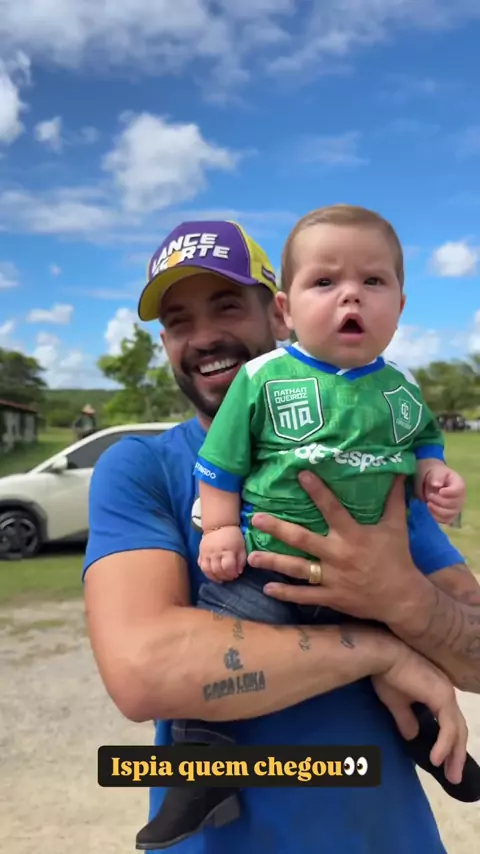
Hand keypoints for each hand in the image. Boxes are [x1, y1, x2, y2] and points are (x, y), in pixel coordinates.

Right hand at [198, 526, 245, 582]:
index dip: (232, 574)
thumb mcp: (241, 547)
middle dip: (225, 577)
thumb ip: (241, 560)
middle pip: (217, 570)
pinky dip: (206, 573)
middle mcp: (215, 553)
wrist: (219, 525)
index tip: (236, 575)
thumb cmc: (233, 537)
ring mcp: (206, 554)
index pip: (228, 567)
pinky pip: (201, 566)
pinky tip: (213, 575)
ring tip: (221, 579)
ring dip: (215, 577)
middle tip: (229, 577)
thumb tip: (238, 572)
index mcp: (227, 550)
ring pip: (207, 570)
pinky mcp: (200, 554)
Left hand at [248, 472, 418, 622]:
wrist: (403, 598)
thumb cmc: (398, 558)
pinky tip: (268, 588)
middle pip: (303, 540)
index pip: (332, 509)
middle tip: (256, 519)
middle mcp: (339, 555)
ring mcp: (333, 578)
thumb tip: (400, 471)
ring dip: (273, 562)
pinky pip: (305, 596)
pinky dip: (286, 593)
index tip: (301, 474)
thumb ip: (394, 499)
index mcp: (353, 535)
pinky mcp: (331, 597)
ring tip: (251, 557)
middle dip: (279, 529)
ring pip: (297, 569)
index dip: (318, 491)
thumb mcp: (396, 526)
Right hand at [373, 643, 467, 784]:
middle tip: (453, 776)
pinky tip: (436, 760)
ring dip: (455, 755)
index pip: (450, 723)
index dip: (450, 743)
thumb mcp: (396, 703)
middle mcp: (446, 692)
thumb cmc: (387, 673)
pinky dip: (445, 746)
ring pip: (458, 731)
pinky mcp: (441, 697)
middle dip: (457, 754)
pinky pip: (448, 728)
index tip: (443, 763)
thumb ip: (407, 719)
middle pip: (459, 729)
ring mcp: (446, 694)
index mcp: (437, 692)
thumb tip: (412, 736)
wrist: (382, 655)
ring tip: (449, 774)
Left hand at [421, 464, 465, 524]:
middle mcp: (461, 498)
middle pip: (453, 504)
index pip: (458, 491)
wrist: (433, 483)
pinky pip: (445, 520)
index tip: (440, 491)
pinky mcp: (450, 515)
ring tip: (429, 503)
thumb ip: (437, 477)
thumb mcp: (436, 472)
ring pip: (449, 514)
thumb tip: (437, 485)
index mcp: (459, 484)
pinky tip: (430, 509)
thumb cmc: (436, 476)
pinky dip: (436, 517)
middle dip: (438, 501)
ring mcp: (456, 508)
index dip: (449, 492)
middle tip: (430, 495)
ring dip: (436, 510)